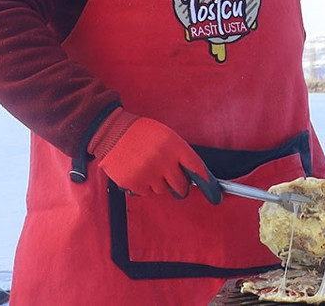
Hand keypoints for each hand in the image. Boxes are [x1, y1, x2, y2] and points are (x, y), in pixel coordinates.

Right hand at [90, 111, 221, 202]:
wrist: (111, 132)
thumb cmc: (141, 132)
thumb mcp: (165, 135)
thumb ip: (179, 153)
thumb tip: (193, 174)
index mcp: (174, 145)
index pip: (196, 167)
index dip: (206, 181)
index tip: (213, 192)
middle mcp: (163, 161)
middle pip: (182, 186)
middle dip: (181, 185)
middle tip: (175, 180)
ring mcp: (148, 173)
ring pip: (164, 191)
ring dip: (161, 184)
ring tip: (150, 169)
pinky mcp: (134, 183)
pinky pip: (148, 193)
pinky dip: (146, 186)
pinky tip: (139, 172)